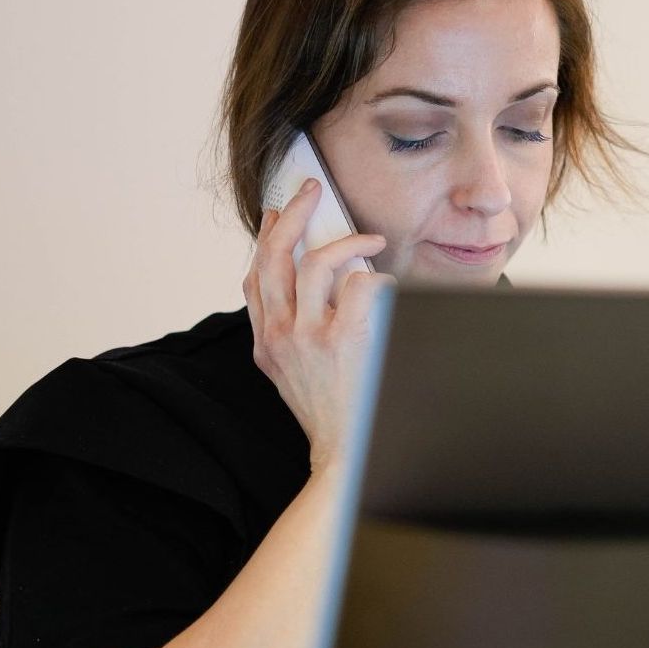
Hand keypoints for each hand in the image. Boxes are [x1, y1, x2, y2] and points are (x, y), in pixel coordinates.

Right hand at [243, 179, 392, 471]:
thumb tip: (325, 286)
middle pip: (275, 257)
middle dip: (293, 215)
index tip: (278, 213)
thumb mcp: (298, 376)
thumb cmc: (334, 414)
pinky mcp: (341, 338)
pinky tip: (394, 289)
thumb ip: (299, 333)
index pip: (255, 279)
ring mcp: (308, 336)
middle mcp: (280, 335)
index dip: (265, 240)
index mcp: (266, 343)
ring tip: (373, 241)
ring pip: (316, 261)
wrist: (344, 457)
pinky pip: (362, 285)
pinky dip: (381, 280)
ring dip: (348, 242)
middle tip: (312, 190)